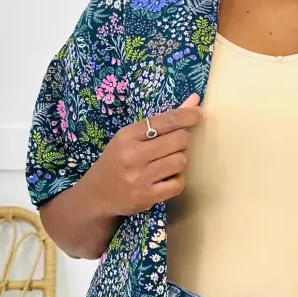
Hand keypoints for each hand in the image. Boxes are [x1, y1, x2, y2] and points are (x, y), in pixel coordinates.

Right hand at [92, 91, 205, 216]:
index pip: (167, 120)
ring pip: (181, 161)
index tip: (199, 114)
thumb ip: (164, 119)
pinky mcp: (146, 197)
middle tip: (174, 145)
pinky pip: (177, 184)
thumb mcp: (133, 136)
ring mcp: (139, 177)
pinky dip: (177, 180)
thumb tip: (195, 100)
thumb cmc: (119, 159)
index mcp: (128, 135)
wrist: (97, 193)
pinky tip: (166, 179)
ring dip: (180, 161)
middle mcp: (133, 155)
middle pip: (179, 140)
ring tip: (167, 162)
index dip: (189, 115)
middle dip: (183, 141)